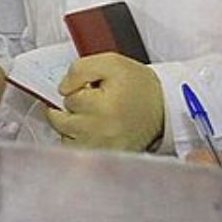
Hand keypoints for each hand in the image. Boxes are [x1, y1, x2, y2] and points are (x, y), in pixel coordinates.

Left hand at [44, 52, 164, 151]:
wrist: (163, 107)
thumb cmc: (138, 85)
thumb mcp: (111, 63)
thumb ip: (80, 69)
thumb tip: (62, 89)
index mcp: (103, 107)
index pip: (68, 98)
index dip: (78, 89)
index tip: (93, 89)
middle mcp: (100, 131)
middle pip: (59, 120)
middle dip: (70, 108)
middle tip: (89, 102)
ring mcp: (102, 148)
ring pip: (64, 138)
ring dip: (70, 126)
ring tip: (91, 117)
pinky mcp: (104, 157)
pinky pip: (76, 151)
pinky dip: (77, 141)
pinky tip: (91, 131)